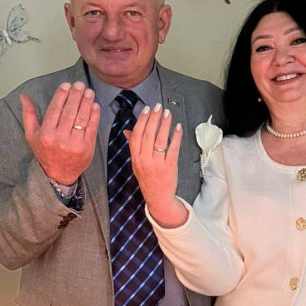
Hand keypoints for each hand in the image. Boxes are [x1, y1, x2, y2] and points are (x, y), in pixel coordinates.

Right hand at [21, 81, 99, 183]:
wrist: (58, 174)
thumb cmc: (45, 152)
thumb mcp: (32, 135)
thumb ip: (28, 114)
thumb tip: (23, 96)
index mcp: (46, 134)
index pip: (55, 109)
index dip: (61, 95)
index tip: (66, 85)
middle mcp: (60, 139)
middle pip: (69, 112)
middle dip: (76, 95)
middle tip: (80, 84)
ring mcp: (75, 144)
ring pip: (82, 118)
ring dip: (86, 103)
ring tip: (89, 92)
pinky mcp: (87, 148)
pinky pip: (92, 128)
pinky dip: (94, 115)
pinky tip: (94, 105)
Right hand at [126, 104, 187, 227]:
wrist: (158, 198)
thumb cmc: (147, 179)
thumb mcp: (136, 163)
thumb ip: (133, 146)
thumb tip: (127, 131)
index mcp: (135, 158)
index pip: (137, 135)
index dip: (142, 121)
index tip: (147, 110)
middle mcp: (145, 160)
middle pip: (148, 135)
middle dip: (153, 118)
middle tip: (158, 107)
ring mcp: (157, 164)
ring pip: (160, 140)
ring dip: (164, 124)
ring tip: (167, 113)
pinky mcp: (170, 167)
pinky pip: (173, 149)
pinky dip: (175, 137)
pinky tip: (178, 127)